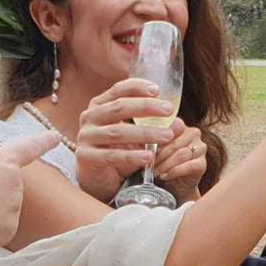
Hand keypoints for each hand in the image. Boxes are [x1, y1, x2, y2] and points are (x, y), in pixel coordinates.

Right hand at [72, 78, 169, 200]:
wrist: (96, 178)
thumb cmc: (117, 151)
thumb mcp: (137, 137)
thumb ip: (155, 128)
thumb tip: (180, 124)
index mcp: (99, 106)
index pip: (118, 90)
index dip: (137, 87)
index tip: (158, 90)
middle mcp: (89, 118)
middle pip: (119, 107)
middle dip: (146, 107)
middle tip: (169, 111)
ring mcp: (85, 137)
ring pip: (118, 132)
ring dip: (145, 133)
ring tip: (167, 136)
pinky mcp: (85, 157)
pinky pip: (111, 155)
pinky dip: (131, 156)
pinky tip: (148, 156)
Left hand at [151, 123, 208, 201]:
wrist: (173, 185)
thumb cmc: (162, 163)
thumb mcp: (153, 150)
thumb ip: (151, 141)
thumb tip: (143, 139)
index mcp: (180, 125)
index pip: (170, 128)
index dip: (157, 140)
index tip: (146, 150)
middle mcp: (193, 133)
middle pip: (174, 143)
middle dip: (159, 156)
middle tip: (148, 164)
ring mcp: (200, 148)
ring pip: (181, 155)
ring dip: (165, 165)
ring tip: (154, 172)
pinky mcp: (202, 163)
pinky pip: (189, 166)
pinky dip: (174, 172)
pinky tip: (165, 176)